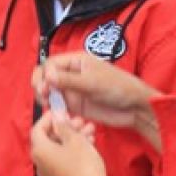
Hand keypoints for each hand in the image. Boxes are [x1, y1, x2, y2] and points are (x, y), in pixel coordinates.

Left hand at [30, 111, 111, 175]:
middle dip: (65, 127)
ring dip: (73, 137)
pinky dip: (73, 149)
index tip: (61, 110)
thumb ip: (64, 126)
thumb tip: (56, 115)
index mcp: (39, 151)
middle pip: (49, 139)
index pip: (37, 129)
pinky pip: (63, 159)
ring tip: (90, 128)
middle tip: (80, 119)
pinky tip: (90, 142)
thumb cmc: (83, 165)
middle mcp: (40, 162)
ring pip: (58, 148)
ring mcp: (49, 172)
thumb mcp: (75, 141)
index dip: (48, 118)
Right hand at [32, 52, 158, 130]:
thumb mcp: (92, 82)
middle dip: (41, 85)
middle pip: (46, 76)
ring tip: (49, 105)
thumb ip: (68, 80)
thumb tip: (46, 76)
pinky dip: (53, 108)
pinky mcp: (74, 105)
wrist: (135, 108)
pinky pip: (57, 105)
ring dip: (44, 97)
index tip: (46, 86)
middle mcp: (71, 74)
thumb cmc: (118, 88)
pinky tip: (57, 113)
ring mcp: (72, 90)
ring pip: (49, 91)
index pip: (50, 64)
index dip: (44, 74)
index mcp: (76, 61)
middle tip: (44, 96)